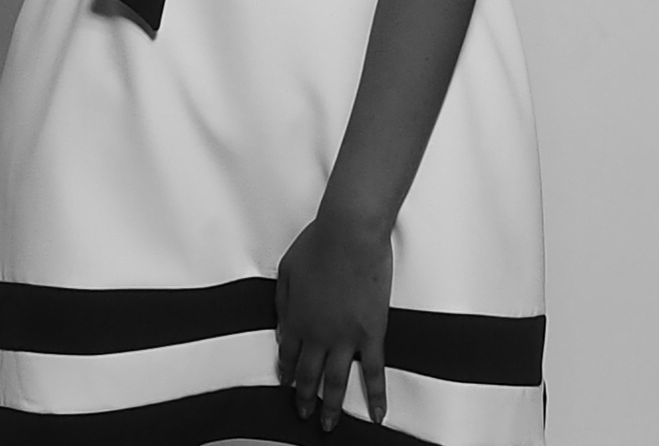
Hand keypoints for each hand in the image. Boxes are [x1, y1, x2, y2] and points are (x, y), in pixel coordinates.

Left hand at [276, 213, 391, 430]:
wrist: (349, 233)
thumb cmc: (318, 242)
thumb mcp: (286, 269)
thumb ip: (282, 302)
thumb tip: (281, 328)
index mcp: (296, 318)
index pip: (287, 354)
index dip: (286, 370)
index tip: (286, 383)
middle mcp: (318, 335)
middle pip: (309, 375)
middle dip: (304, 397)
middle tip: (303, 413)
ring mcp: (346, 338)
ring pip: (336, 382)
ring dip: (331, 406)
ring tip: (328, 425)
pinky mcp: (371, 334)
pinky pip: (374, 372)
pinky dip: (376, 397)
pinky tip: (377, 416)